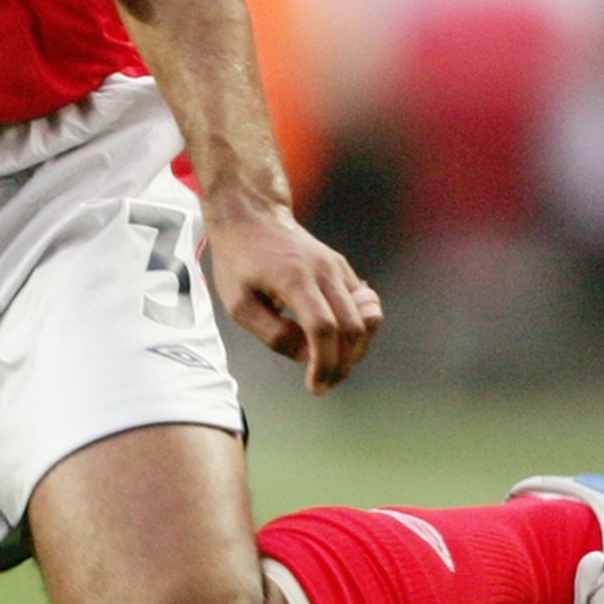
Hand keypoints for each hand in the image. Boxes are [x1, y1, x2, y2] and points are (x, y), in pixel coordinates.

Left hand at [202, 202, 381, 393]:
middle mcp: (324, 271)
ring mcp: (338, 268)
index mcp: (295, 279)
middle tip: (325, 384)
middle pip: (353, 327)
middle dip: (343, 364)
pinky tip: (337, 346)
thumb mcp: (238, 303)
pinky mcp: (342, 269)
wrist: (253, 216)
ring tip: (333, 369)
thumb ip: (272, 333)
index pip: (323, 329)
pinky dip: (357, 331)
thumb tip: (305, 358)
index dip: (324, 363)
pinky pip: (362, 306)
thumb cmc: (239, 260)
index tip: (316, 387)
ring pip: (365, 318)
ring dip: (355, 350)